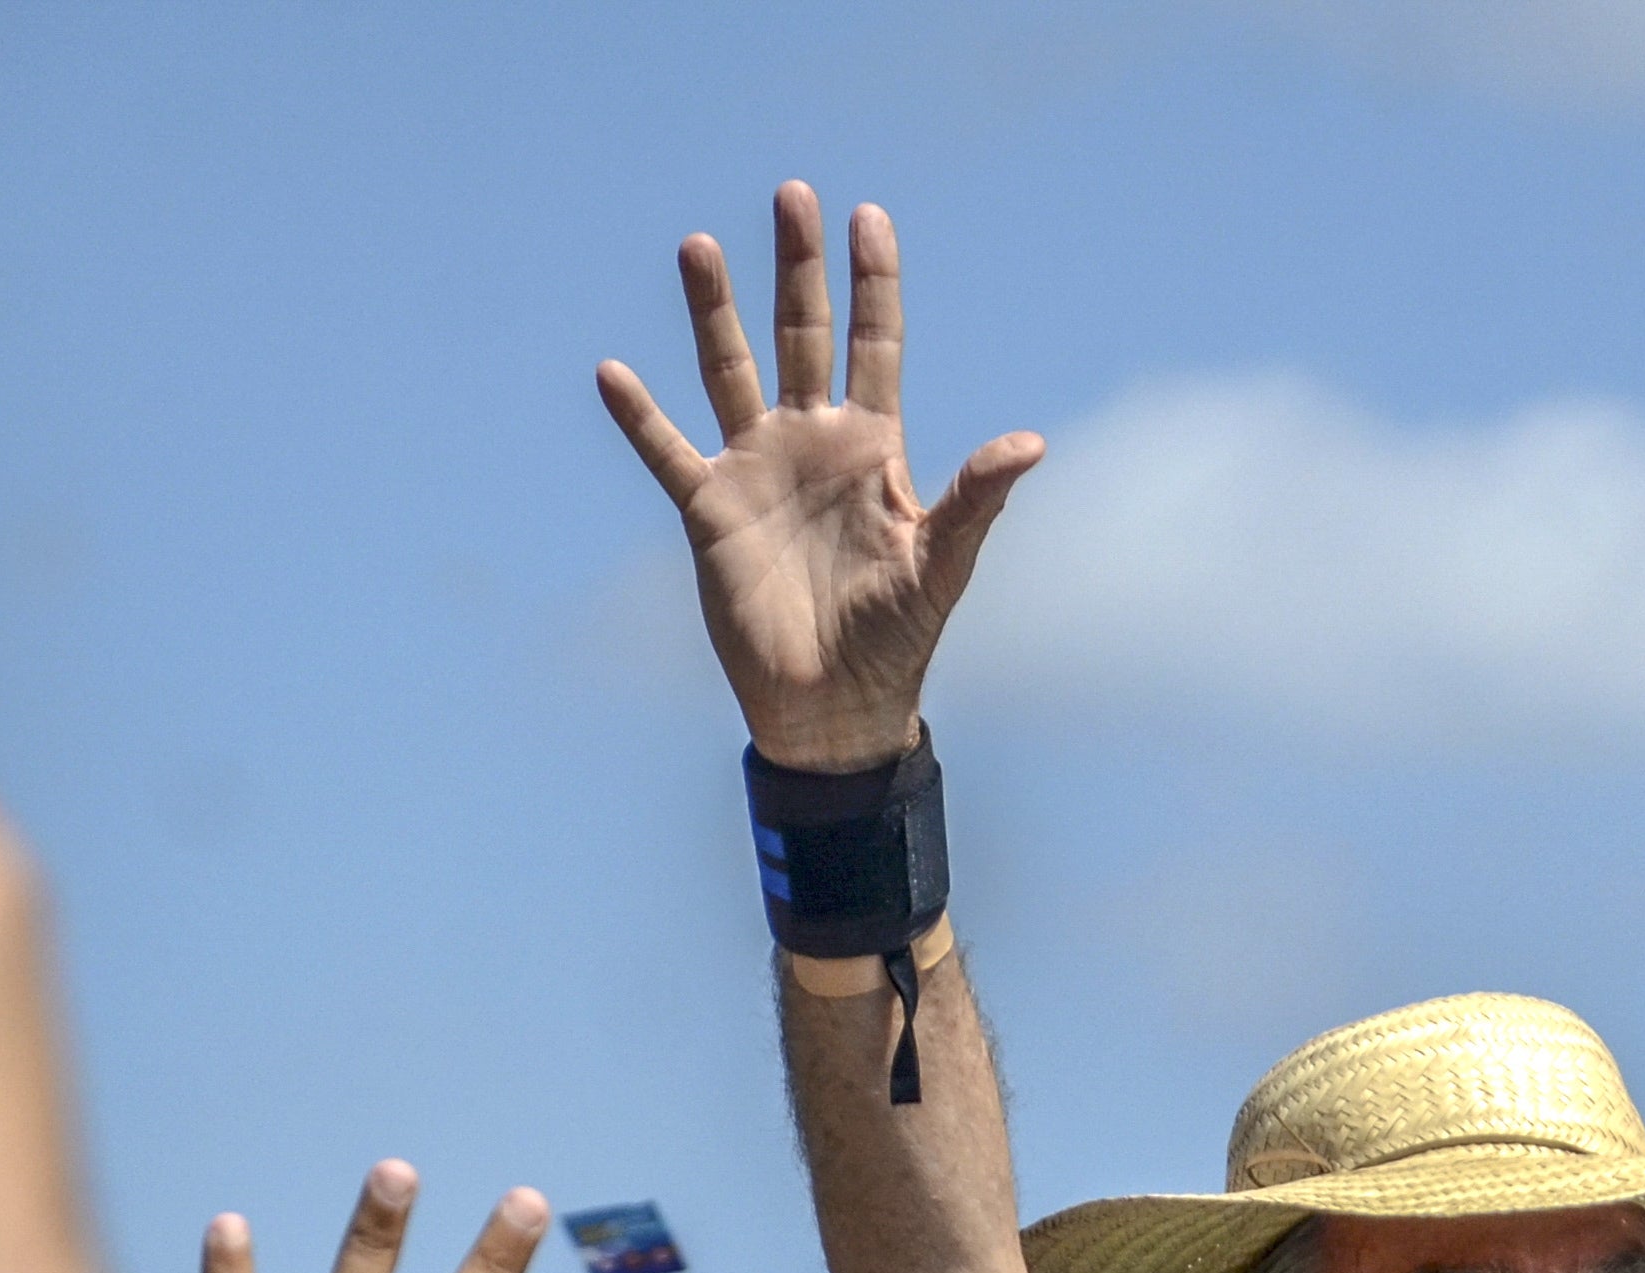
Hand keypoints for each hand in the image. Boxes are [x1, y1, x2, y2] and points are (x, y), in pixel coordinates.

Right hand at [600, 183, 1044, 770]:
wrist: (834, 705)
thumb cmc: (898, 639)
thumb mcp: (942, 563)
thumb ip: (975, 497)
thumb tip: (1030, 443)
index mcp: (873, 448)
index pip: (874, 344)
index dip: (873, 284)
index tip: (870, 216)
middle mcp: (812, 443)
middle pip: (802, 334)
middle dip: (799, 267)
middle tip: (793, 194)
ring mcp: (756, 470)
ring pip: (731, 370)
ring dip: (715, 312)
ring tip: (699, 247)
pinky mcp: (709, 510)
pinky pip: (667, 451)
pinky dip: (639, 416)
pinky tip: (613, 372)